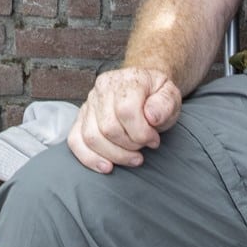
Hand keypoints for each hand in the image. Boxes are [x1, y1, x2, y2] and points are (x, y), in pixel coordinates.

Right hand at [69, 67, 184, 171]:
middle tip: (143, 148)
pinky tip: (106, 166)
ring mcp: (89, 102)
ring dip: (114, 155)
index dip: (141, 133)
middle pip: (108, 128)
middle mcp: (103, 88)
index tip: (154, 140)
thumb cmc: (156, 96)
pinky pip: (75, 140)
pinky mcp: (81, 117)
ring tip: (132, 157)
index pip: (126, 110)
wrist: (143, 87)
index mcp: (127, 80)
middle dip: (130, 146)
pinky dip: (89, 158)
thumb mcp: (171, 95)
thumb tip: (151, 116)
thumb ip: (165, 104)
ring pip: (91, 137)